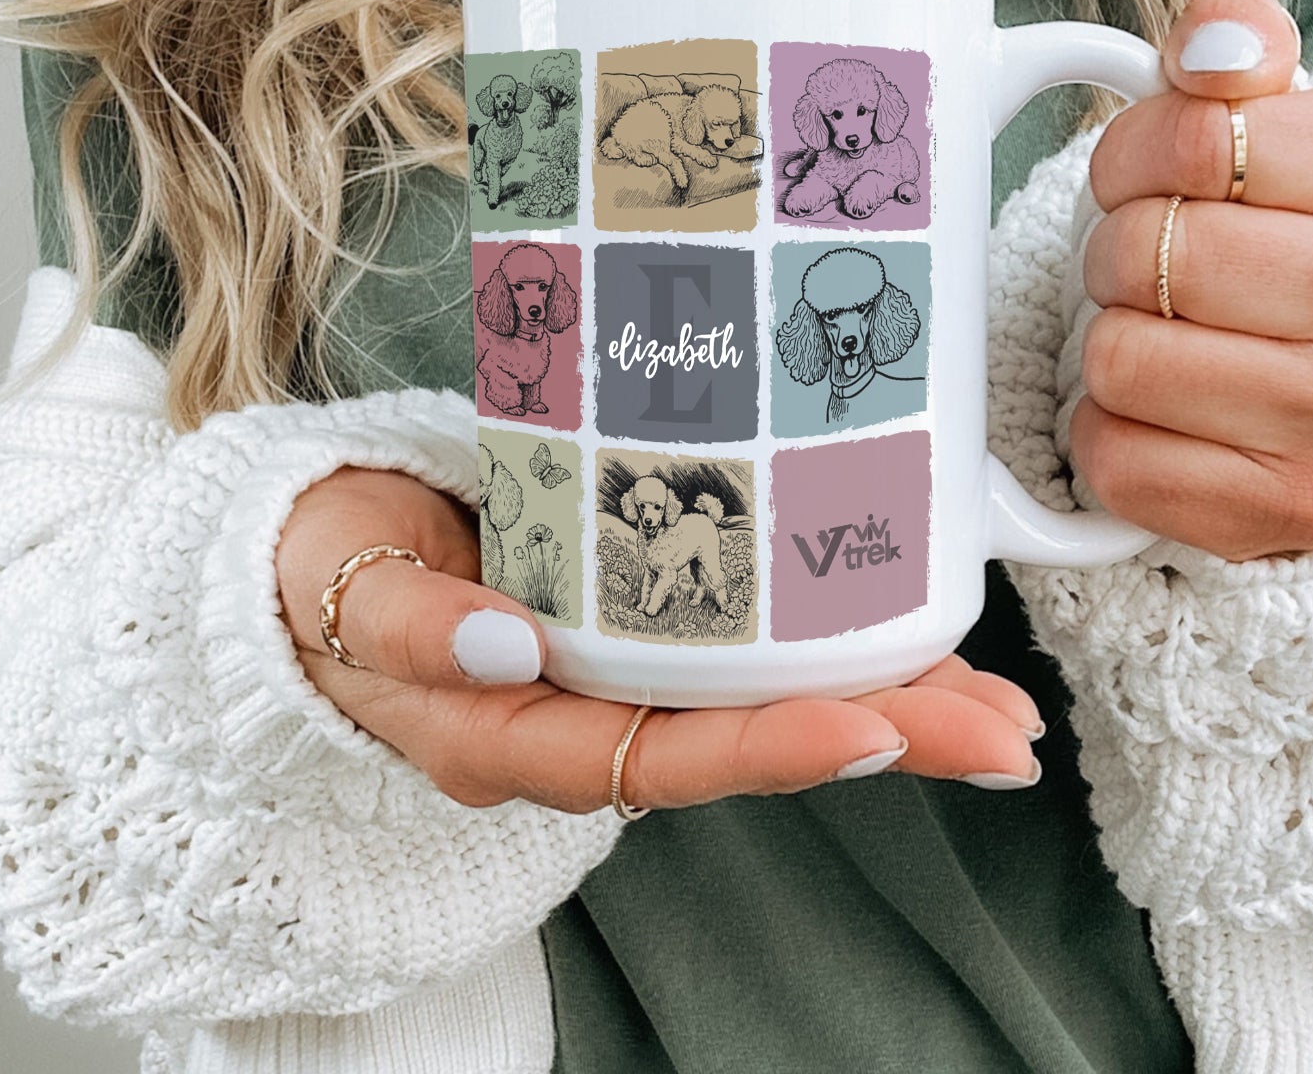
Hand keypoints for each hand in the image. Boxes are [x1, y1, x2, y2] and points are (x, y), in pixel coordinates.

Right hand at [276, 468, 1045, 810]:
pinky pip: (742, 643)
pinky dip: (829, 640)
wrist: (311, 555)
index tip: (876, 726)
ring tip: (995, 698)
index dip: (770, 747)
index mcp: (516, 735)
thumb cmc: (325, 578)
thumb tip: (508, 644)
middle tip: (1001, 730)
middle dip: (881, 736)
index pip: (660, 757)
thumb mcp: (346, 598)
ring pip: (763, 699)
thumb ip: (414, 626)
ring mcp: (616, 673)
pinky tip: (907, 624)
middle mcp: (585, 720)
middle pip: (746, 741)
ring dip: (882, 697)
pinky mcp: (632, 617)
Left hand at [1075, 0, 1312, 560]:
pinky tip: (1165, 415)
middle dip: (1119, 250)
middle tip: (1156, 266)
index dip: (1135, 155)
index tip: (1159, 178)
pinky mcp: (1299, 512)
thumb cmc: (1271, 229)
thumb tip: (1214, 47)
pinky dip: (1109, 434)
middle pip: (1149, 252)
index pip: (1191, 138)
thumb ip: (1232, 39)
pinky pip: (1117, 460)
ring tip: (1167, 334)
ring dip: (1112, 341)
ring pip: (1122, 358)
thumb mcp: (1262, 112)